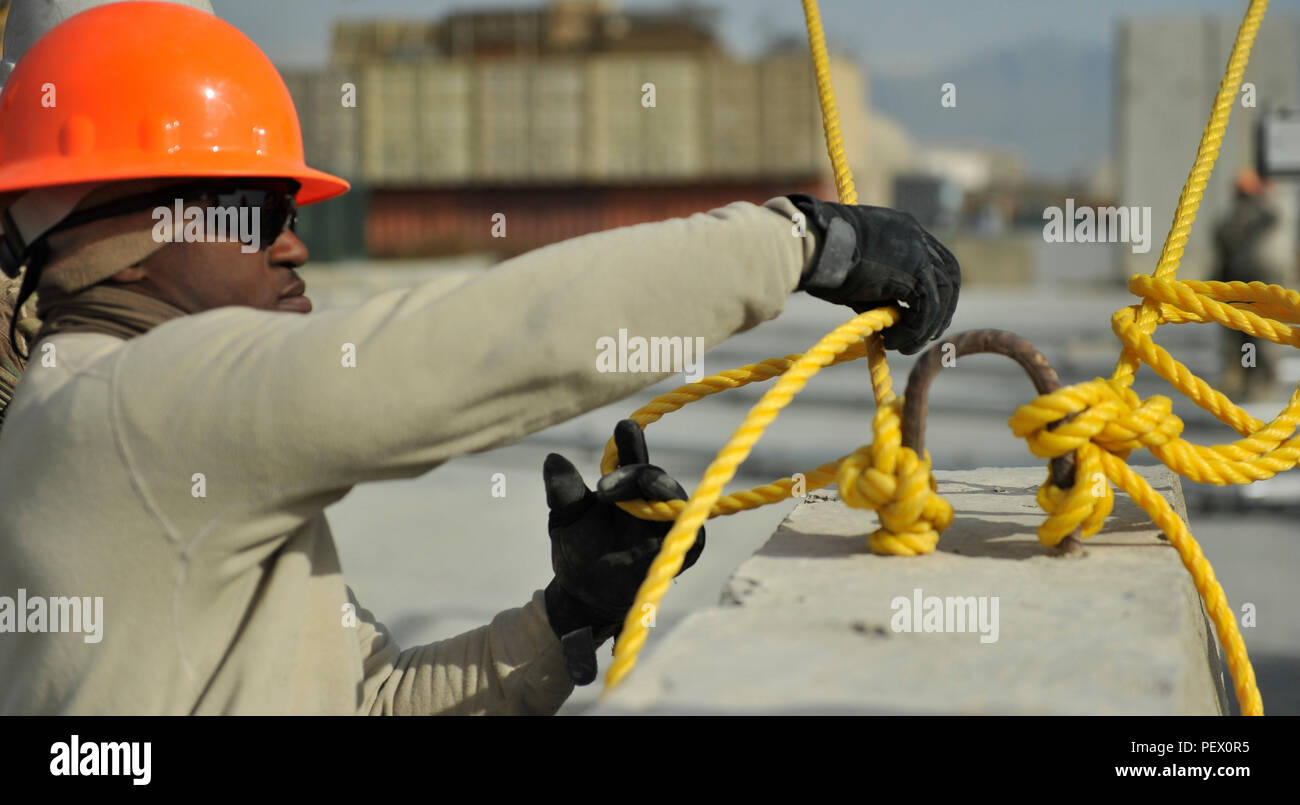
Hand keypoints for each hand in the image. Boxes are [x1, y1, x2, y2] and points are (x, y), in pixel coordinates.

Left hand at [541, 419, 703, 683]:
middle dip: (632, 475)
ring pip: (673, 498)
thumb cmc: (579, 549)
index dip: (630, 441)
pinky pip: (691, 528)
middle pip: (652, 475)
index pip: (631, 457)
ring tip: (638, 491)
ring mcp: (670, 521)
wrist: (586, 594)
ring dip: (657, 491)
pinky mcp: (687, 545)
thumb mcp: (566, 518)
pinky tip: (669, 516)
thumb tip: (552, 458)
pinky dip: (684, 521)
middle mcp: (651, 497)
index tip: (624, 426)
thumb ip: (563, 490)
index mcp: (625, 484)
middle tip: (603, 488)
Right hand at [787, 193, 960, 354]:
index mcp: (904, 230)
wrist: (810, 244)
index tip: (921, 316)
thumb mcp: (858, 270)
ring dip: (926, 327)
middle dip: (941, 310)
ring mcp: (919, 252)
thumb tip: (890, 317)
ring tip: (903, 346)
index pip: (935, 261)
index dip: (934, 291)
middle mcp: (916, 237)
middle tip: (923, 336)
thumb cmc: (819, 258)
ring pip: (941, 296)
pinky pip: (926, 310)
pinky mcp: (913, 272)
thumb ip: (880, 288)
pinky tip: (891, 341)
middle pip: (949, 276)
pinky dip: (913, 332)